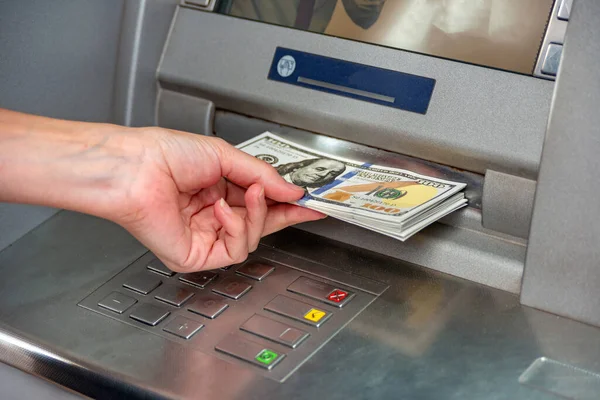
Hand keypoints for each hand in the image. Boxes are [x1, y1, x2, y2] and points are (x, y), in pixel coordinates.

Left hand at [108, 128, 324, 271]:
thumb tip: (292, 191)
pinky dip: (236, 228)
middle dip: (283, 213)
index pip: (260, 204)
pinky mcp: (195, 256)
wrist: (135, 167)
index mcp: (218, 191)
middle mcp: (212, 216)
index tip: (310, 202)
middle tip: (301, 202)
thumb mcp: (225, 156)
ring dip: (257, 215)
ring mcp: (204, 238)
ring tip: (251, 193)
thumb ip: (263, 175)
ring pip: (252, 238)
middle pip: (261, 224)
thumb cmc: (165, 154)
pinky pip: (234, 250)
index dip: (287, 204)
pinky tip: (222, 209)